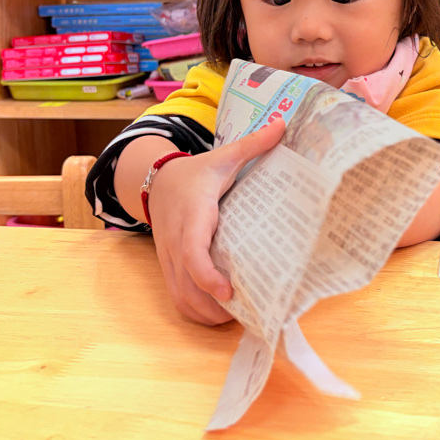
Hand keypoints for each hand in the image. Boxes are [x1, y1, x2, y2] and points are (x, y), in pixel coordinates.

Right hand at [147, 120, 285, 325]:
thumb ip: (253, 144)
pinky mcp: (168, 268)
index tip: (228, 290)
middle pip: (187, 287)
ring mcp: (169, 259)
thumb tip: (283, 123)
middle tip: (250, 312)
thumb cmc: (195, 173)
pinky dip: (197, 312)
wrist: (156, 180)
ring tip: (241, 317)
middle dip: (215, 306)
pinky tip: (222, 312)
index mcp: (192, 216)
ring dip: (208, 314)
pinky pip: (178, 299)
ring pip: (182, 299)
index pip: (191, 252)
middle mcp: (176, 242)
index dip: (206, 275)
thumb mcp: (223, 157)